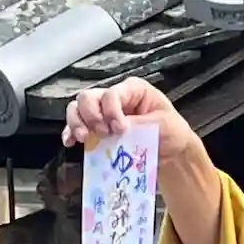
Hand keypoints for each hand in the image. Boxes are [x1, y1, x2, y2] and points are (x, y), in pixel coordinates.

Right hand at [62, 77, 196, 167]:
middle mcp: (114, 98)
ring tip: (85, 138)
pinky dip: (71, 133)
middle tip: (102, 133)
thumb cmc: (171, 132)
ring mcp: (103, 113)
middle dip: (91, 116)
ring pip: (78, 109)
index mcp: (132, 90)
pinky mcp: (98, 130)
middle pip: (88, 98)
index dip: (111, 111)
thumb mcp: (162, 124)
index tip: (120, 129)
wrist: (173, 153)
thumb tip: (117, 129)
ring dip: (77, 123)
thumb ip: (139, 124)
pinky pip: (77, 126)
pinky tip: (70, 142)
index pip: (111, 94)